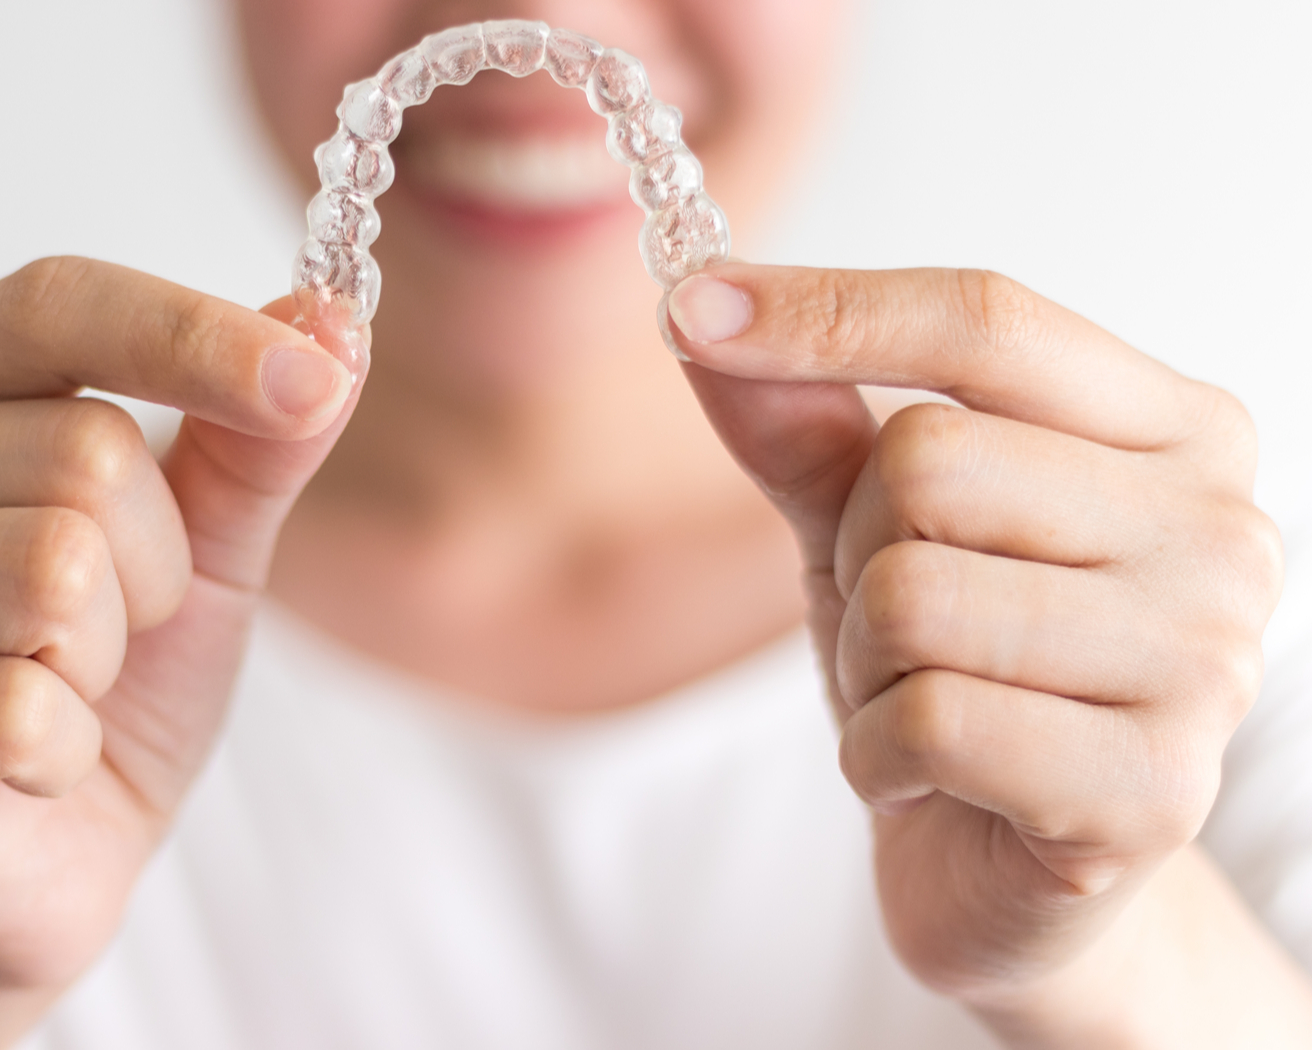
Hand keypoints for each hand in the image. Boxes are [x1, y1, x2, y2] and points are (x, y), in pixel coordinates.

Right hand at [0, 257, 360, 1042]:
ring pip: (49, 571)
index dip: (194, 337)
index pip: (56, 306)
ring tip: (64, 683)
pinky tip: (27, 761)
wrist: (52, 854)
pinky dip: (68, 749)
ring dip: (108, 653)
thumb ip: (258, 436)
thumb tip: (333, 319)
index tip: (316, 379)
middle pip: (81, 453)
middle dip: (156, 564)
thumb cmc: (119, 678)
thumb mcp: (208, 541)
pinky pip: (16, 708)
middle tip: (117, 626)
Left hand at [668, 265, 1289, 1037]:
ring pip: (914, 594)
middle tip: (892, 626)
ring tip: (913, 702)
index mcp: (1176, 429)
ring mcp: (1205, 664)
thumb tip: (696, 302)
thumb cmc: (957, 672)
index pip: (988, 322)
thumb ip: (803, 423)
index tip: (688, 306)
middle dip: (855, 552)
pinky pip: (929, 721)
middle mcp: (1221, 528)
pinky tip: (923, 778)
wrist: (1007, 867)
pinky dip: (875, 754)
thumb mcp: (867, 529)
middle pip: (929, 459)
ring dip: (862, 664)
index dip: (827, 310)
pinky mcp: (1152, 791)